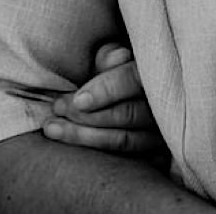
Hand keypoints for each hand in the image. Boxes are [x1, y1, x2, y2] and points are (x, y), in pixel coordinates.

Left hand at [43, 41, 163, 159]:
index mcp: (153, 72)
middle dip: (87, 115)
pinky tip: (72, 150)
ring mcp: (162, 132)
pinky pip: (125, 159)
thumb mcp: (113, 57)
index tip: (78, 100)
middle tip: (56, 109)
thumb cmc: (116, 72)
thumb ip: (111, 56)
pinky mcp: (155, 154)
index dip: (106, 90)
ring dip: (84, 136)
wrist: (128, 98)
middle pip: (127, 114)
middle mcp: (163, 104)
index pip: (133, 79)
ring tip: (52, 129)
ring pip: (124, 139)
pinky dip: (96, 154)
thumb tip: (115, 58)